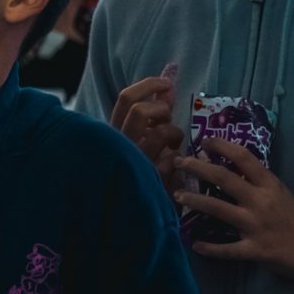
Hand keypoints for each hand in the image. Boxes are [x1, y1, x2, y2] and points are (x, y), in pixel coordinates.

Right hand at [111, 70, 184, 185]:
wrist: (140, 209)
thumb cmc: (147, 167)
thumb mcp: (147, 136)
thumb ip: (156, 114)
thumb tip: (168, 87)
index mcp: (115, 132)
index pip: (126, 98)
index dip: (149, 85)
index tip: (167, 84)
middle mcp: (120, 144)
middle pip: (140, 110)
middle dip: (161, 108)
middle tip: (169, 116)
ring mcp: (134, 160)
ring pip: (161, 131)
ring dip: (174, 135)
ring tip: (173, 147)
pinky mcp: (149, 179)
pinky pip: (172, 158)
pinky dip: (178, 159)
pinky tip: (174, 169)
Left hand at [175, 139, 293, 282]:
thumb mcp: (281, 193)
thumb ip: (257, 183)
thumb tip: (229, 170)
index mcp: (269, 185)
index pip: (244, 158)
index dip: (222, 146)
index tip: (204, 141)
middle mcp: (260, 201)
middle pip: (223, 178)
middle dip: (198, 168)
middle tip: (179, 163)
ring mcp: (256, 225)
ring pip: (218, 209)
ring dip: (195, 201)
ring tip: (177, 196)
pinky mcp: (255, 249)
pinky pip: (227, 249)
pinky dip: (210, 248)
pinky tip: (195, 244)